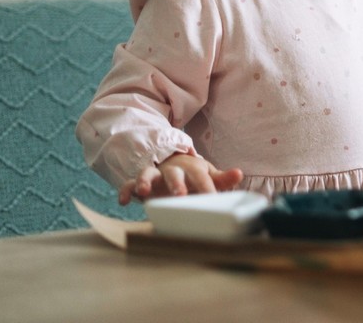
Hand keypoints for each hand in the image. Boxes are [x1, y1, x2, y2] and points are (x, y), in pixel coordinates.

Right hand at [118, 152, 243, 204]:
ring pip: (148, 174)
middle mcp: (172, 170)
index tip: (212, 198)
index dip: (207, 186)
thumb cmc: (193, 173)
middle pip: (173, 174)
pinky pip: (129, 184)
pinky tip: (123, 201)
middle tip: (180, 195)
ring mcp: (155, 175)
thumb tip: (239, 174)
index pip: (201, 177)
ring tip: (143, 193)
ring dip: (145, 182)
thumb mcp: (208, 173)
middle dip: (176, 184)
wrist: (172, 161)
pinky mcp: (140, 182)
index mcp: (192, 168)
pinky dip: (125, 191)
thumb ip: (222, 178)